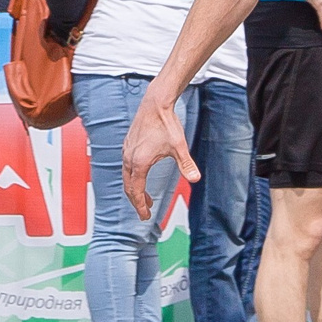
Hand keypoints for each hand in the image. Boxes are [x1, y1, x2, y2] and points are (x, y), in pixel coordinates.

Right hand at [123, 88, 199, 220]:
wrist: (155, 104)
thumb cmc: (166, 124)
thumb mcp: (179, 147)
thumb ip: (186, 165)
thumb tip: (195, 179)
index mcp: (139, 163)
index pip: (136, 191)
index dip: (140, 205)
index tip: (145, 216)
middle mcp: (129, 158)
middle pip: (129, 187)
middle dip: (137, 201)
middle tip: (145, 212)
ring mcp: (126, 151)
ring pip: (126, 177)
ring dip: (135, 189)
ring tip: (146, 198)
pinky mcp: (128, 145)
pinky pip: (126, 167)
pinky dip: (132, 177)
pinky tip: (141, 177)